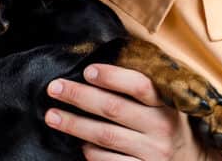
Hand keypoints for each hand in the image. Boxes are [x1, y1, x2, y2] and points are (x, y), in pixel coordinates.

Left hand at [45, 63, 203, 159]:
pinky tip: (77, 143)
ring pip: (104, 136)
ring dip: (74, 124)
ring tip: (52, 115)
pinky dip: (88, 151)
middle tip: (54, 88)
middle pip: (114, 109)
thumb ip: (143, 89)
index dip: (112, 77)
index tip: (88, 70)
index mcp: (167, 105)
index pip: (140, 86)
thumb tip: (99, 69)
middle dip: (79, 96)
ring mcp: (151, 153)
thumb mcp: (166, 104)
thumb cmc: (169, 125)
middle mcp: (161, 128)